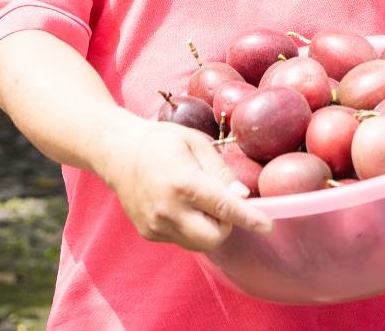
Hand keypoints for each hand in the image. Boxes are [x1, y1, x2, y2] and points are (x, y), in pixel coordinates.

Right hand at [96, 121, 273, 251]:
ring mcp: (156, 225)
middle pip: (214, 238)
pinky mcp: (149, 234)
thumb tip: (243, 196)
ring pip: (199, 243)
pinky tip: (176, 204)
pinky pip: (181, 239)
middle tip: (220, 203)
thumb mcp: (195, 142)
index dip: (249, 218)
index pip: (224, 207)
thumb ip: (220, 170)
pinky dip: (188, 227)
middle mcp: (168, 209)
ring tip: (195, 201)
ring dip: (207, 228)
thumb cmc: (160, 141)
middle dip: (226, 225)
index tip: (267, 226)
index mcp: (183, 182)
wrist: (117, 153)